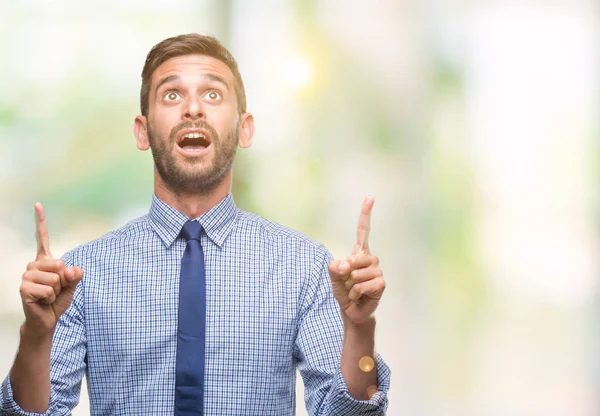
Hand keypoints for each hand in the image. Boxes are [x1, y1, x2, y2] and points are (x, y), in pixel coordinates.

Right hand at [19, 203, 83, 335]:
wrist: (47, 319)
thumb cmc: (58, 300)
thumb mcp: (73, 285)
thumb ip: (75, 275)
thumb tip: (71, 270)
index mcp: (45, 260)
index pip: (42, 237)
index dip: (40, 221)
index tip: (38, 204)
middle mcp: (33, 265)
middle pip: (60, 264)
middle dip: (64, 280)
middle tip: (56, 289)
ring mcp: (27, 276)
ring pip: (55, 278)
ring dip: (57, 290)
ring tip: (49, 295)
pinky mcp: (24, 288)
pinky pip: (48, 289)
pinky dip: (51, 298)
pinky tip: (44, 301)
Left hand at [328, 196, 384, 327]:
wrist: (352, 311)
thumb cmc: (343, 292)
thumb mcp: (333, 278)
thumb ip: (334, 268)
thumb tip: (345, 263)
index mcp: (358, 253)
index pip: (363, 231)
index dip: (366, 214)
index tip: (370, 198)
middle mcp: (370, 259)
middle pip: (358, 256)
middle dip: (348, 270)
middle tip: (346, 280)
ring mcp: (377, 271)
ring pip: (360, 273)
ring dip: (351, 285)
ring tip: (352, 291)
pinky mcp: (381, 283)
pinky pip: (366, 284)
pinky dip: (357, 292)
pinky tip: (358, 296)